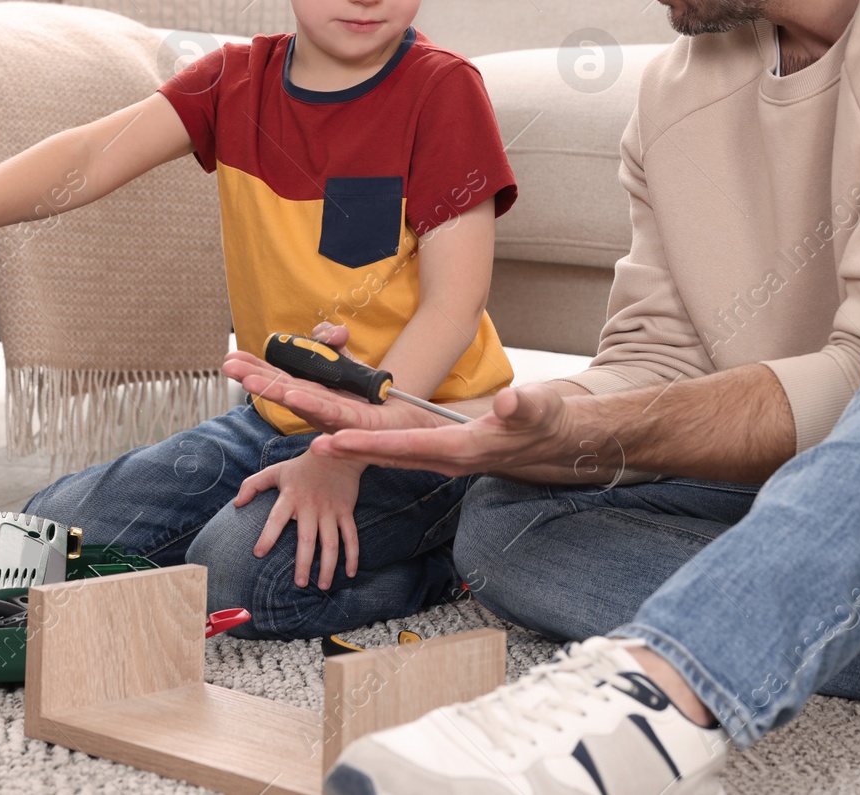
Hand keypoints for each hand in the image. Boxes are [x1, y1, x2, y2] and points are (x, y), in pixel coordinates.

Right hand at [222, 349, 440, 434]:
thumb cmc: (370, 394)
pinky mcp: (358, 424)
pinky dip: (311, 404)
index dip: (256, 369)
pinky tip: (294, 395)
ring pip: (303, 402)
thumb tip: (330, 333)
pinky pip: (333, 412)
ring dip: (276, 392)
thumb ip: (332, 340)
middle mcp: (318, 408)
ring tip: (252, 382)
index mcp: (312, 394)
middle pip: (283, 389)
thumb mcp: (346, 360)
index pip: (279, 378)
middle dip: (256, 378)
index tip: (231, 359)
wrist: (408, 421)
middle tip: (229, 366)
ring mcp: (336, 418)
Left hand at [234, 450, 365, 589]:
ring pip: (331, 543)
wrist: (337, 453)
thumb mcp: (275, 470)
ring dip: (328, 566)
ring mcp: (330, 510)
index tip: (258, 554)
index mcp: (291, 497)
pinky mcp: (346, 512)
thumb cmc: (302, 466)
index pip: (276, 519)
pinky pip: (351, 537)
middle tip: (299, 583)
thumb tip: (236, 504)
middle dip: (303, 563)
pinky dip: (353, 556)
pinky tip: (350, 573)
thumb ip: (253, 485)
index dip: (267, 536)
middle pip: (307, 539)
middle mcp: (311, 506)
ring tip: (322, 586)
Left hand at [312, 382, 616, 483]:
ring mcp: (438, 457)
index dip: (370, 445)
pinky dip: (366, 443)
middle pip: (384, 452)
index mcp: (460, 449)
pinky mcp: (436, 452)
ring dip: (349, 445)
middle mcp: (442, 458)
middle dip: (345, 445)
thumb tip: (510, 401)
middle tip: (308, 440)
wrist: (551, 441)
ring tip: (314, 436)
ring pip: (384, 452)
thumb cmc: (544, 421)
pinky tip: (342, 436)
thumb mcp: (538, 409)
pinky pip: (393, 449)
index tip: (336, 440)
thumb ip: (523, 406)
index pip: (406, 447)